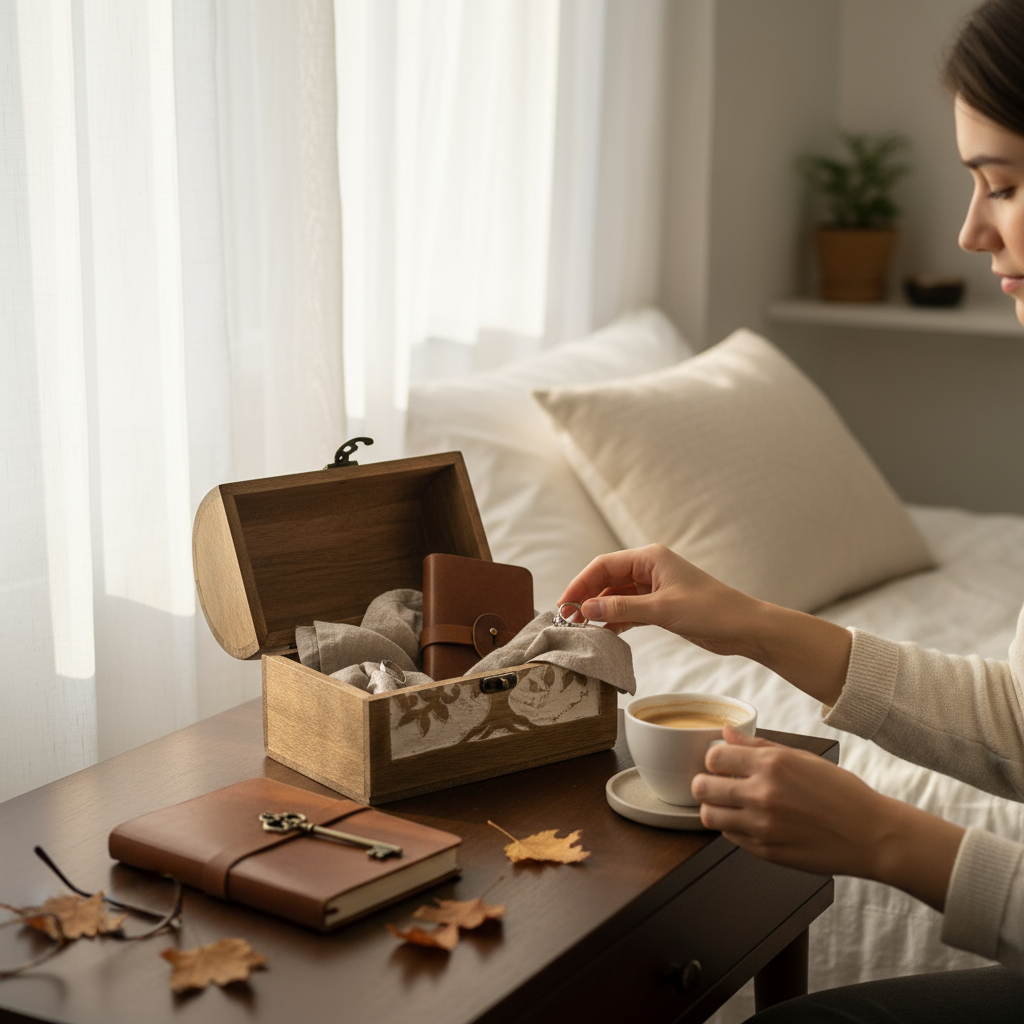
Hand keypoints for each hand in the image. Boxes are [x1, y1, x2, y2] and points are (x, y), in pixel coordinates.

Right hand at [557, 544, 762, 657]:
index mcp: (650, 558)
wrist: (744, 628)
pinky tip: (603, 633)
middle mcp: (650, 569)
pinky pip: (628, 610)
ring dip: (599, 610)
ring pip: (616, 596)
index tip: (564, 603)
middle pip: (606, 579)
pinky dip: (615, 620)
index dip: (580, 583)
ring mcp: (654, 588)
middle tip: (569, 619)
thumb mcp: (662, 609)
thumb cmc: (710, 611)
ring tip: (581, 628)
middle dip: (587, 597)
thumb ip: (621, 608)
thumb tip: (587, 608)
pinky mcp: (660, 606)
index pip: (603, 565)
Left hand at [692, 727, 964, 910]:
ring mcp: (762, 826)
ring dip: (714, 807)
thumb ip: (758, 746)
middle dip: (705, 782)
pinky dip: (733, 827)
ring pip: (709, 815)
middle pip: (702, 787)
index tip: (723, 762)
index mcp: (771, 765)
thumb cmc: (840, 792)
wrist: (870, 835)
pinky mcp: (765, 851)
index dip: (715, 758)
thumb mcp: (802, 758)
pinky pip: (730, 836)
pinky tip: (750, 820)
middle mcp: (762, 795)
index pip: (713, 757)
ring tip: (730, 804)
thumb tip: (726, 733)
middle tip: (718, 783)